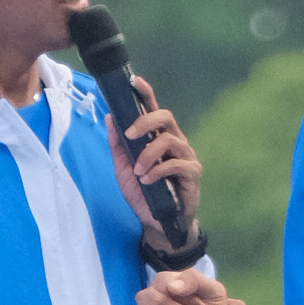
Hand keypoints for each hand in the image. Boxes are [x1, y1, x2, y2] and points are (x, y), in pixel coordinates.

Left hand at [107, 75, 200, 243]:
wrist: (158, 222)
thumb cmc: (144, 194)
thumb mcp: (123, 170)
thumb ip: (117, 146)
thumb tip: (110, 117)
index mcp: (158, 137)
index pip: (154, 110)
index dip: (146, 93)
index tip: (134, 81)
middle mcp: (175, 141)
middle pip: (166, 117)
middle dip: (145, 121)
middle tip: (129, 135)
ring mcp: (186, 156)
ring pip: (169, 140)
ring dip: (148, 154)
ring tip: (138, 172)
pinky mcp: (193, 173)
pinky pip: (176, 163)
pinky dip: (158, 170)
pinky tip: (148, 181)